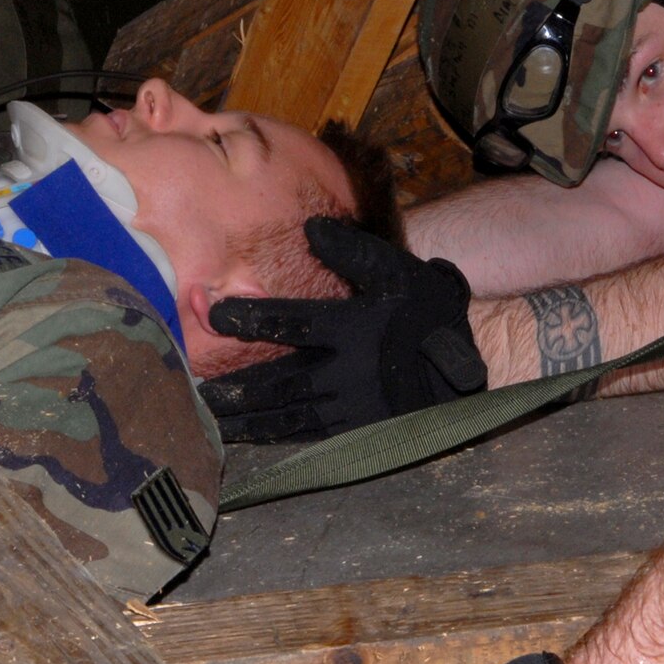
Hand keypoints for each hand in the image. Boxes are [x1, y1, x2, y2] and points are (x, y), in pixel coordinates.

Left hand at [201, 217, 485, 441]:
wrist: (467, 363)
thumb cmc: (425, 309)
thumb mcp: (399, 272)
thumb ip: (354, 253)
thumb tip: (312, 226)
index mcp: (354, 328)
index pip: (293, 321)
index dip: (252, 318)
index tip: (214, 314)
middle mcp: (348, 372)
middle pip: (281, 381)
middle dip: (238, 385)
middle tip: (195, 388)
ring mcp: (351, 407)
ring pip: (289, 415)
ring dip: (247, 417)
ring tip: (209, 417)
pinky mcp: (357, 431)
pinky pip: (308, 436)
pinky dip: (274, 437)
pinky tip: (247, 436)